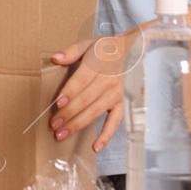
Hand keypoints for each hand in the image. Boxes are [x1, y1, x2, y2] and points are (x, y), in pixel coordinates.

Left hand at [49, 25, 145, 152]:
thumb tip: (55, 59)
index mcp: (98, 65)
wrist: (137, 52)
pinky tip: (95, 147)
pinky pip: (115, 122)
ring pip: (96, 112)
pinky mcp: (123, 104)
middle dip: (68, 114)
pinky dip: (106, 135)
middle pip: (86, 100)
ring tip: (62, 134)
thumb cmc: (108, 48)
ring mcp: (117, 95)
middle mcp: (109, 81)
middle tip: (53, 125)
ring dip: (78, 124)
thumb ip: (71, 51)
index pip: (81, 81)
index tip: (57, 104)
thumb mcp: (89, 43)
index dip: (69, 93)